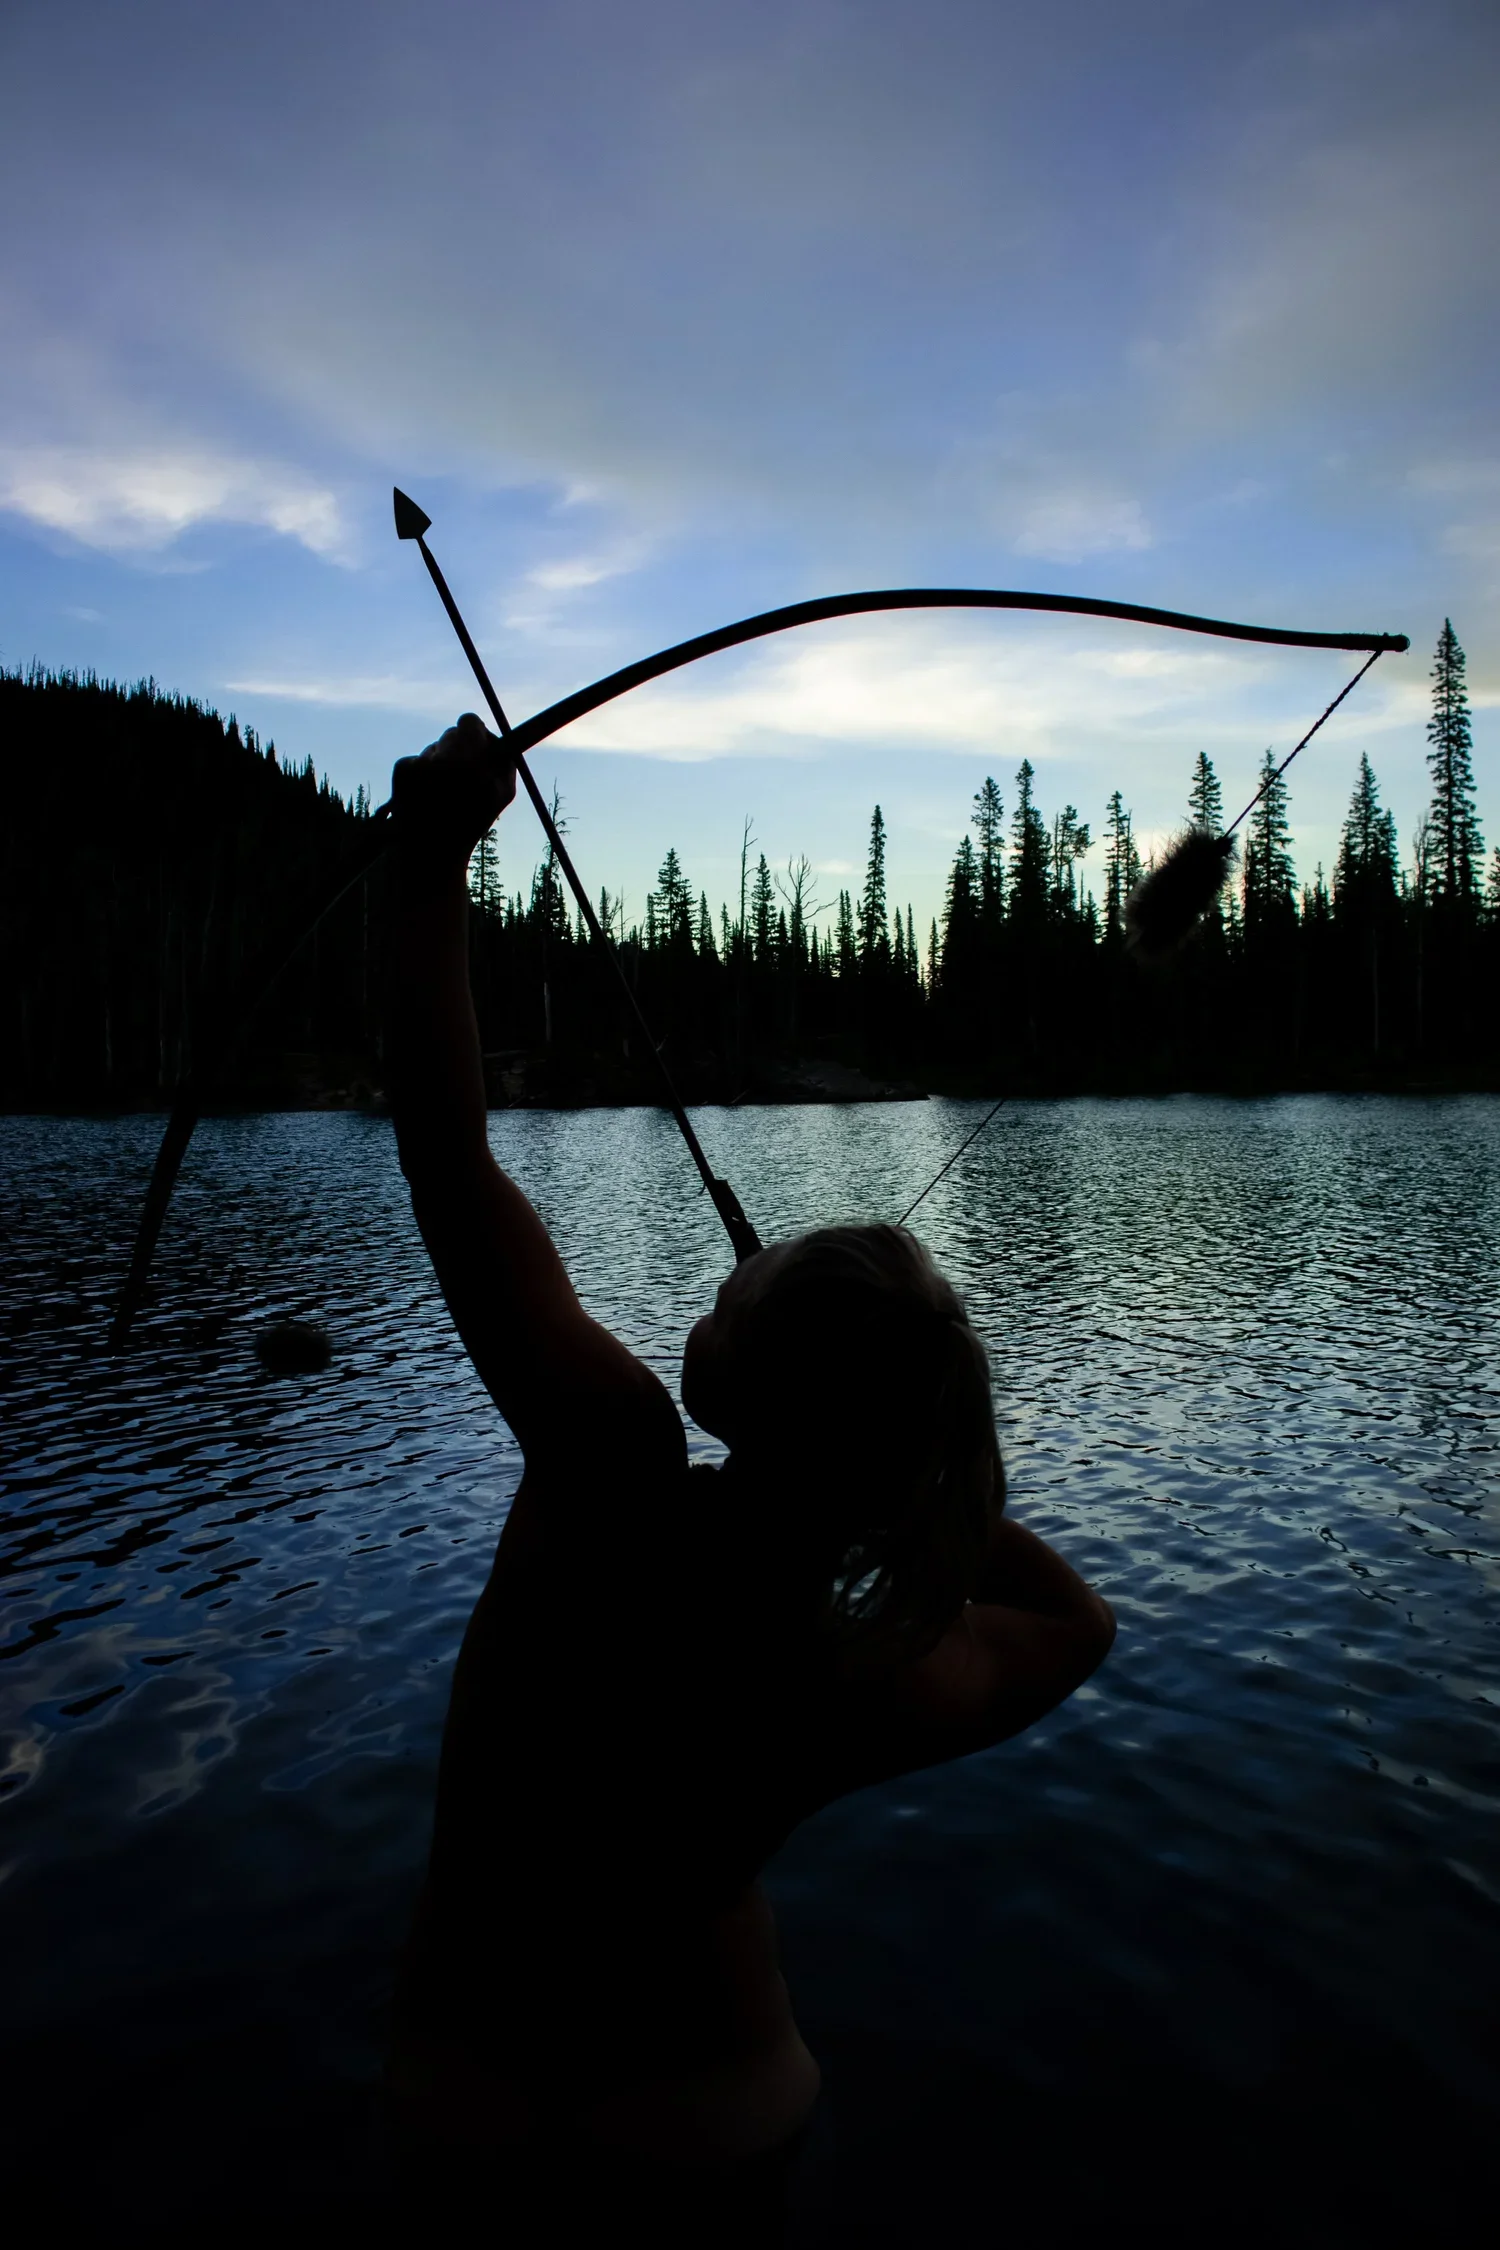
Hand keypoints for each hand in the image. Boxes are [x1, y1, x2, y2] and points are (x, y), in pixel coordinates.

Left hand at [390, 713, 517, 865]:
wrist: (430, 853)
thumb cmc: (470, 824)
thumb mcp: (502, 794)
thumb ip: (504, 759)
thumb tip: (494, 734)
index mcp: (472, 764)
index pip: (470, 722)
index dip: (475, 732)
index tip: (476, 742)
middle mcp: (443, 760)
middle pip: (451, 733)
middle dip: (458, 748)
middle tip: (460, 771)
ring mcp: (419, 764)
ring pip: (433, 748)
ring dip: (440, 764)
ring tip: (441, 795)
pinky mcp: (401, 769)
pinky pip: (417, 760)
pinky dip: (421, 774)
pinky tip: (424, 797)